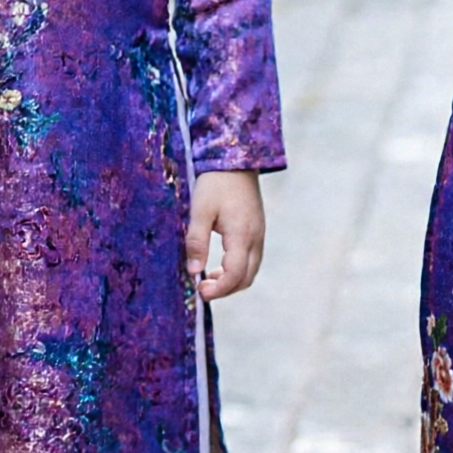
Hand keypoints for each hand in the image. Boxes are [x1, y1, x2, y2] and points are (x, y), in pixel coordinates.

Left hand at [186, 171, 265, 301]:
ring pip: (250, 271)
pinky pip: (251, 260)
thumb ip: (196, 242)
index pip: (235, 275)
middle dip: (225, 290)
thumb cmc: (216, 183)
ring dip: (231, 281)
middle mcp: (255, 238)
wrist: (237, 161)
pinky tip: (219, 266)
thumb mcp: (200, 211)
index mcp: (242, 235)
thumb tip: (193, 272)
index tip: (200, 292)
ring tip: (208, 279)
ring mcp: (259, 235)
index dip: (218, 290)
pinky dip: (236, 270)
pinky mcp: (257, 231)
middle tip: (202, 289)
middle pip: (246, 278)